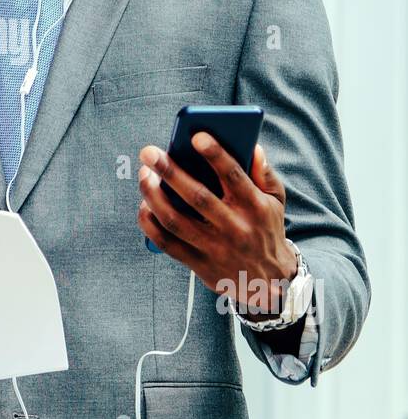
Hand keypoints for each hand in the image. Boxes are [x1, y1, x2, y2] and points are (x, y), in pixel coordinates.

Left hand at [137, 134, 296, 317]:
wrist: (269, 282)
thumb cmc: (266, 229)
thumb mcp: (276, 201)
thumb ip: (265, 173)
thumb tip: (252, 147)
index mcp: (254, 207)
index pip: (234, 176)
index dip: (216, 155)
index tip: (196, 136)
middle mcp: (234, 228)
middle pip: (197, 197)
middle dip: (170, 172)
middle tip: (149, 153)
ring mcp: (215, 248)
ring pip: (175, 221)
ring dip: (153, 196)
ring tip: (143, 175)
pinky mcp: (199, 264)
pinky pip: (167, 244)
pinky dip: (150, 224)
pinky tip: (143, 206)